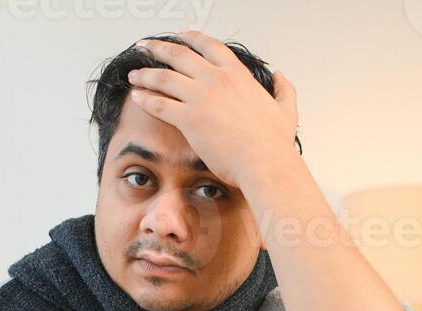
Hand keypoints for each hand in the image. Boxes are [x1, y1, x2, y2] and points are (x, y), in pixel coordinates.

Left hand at [128, 30, 299, 190]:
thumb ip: (284, 89)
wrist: (265, 164)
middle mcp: (216, 79)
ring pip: (164, 77)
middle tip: (144, 47)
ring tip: (134, 74)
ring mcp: (201, 97)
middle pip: (179, 55)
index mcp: (237, 75)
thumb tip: (281, 76)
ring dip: (145, 74)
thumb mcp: (286, 109)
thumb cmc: (275, 143)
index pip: (209, 46)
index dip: (190, 38)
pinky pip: (159, 104)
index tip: (178, 35)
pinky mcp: (189, 118)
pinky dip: (145, 99)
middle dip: (157, 49)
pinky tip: (137, 97)